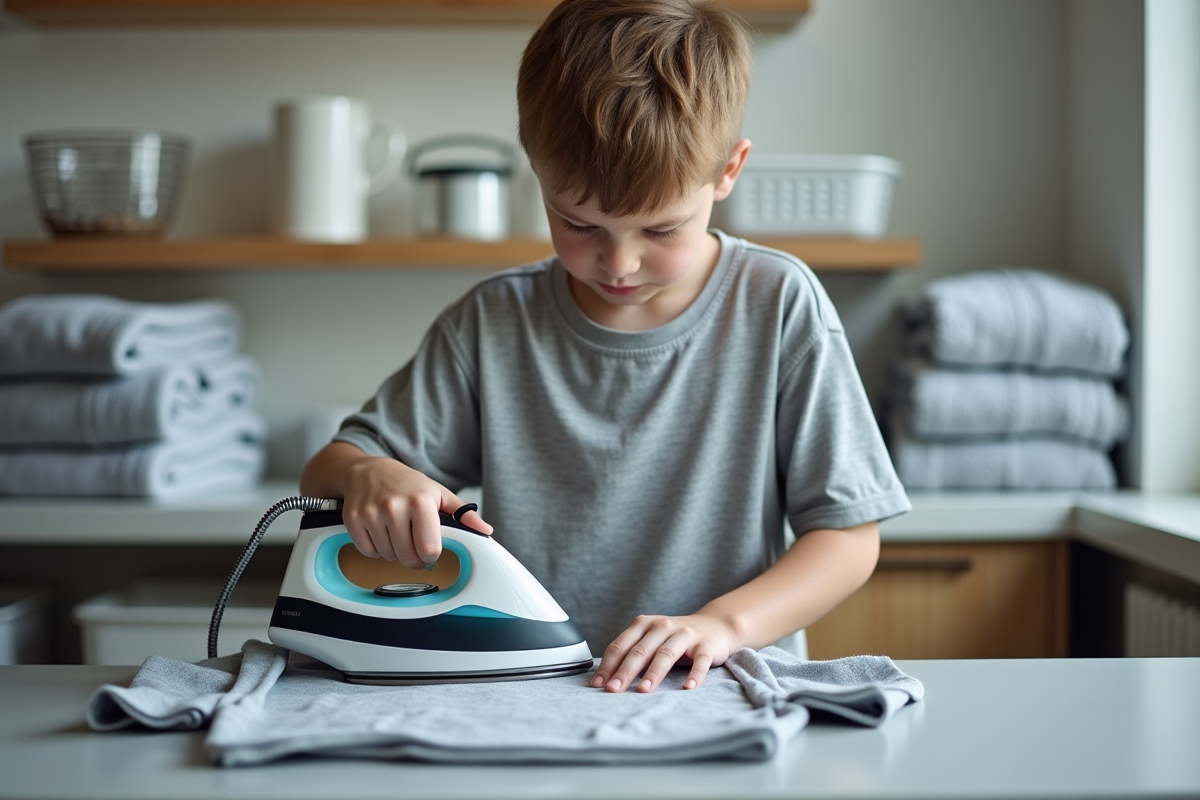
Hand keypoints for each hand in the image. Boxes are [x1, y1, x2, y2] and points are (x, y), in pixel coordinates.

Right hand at [339, 453, 491, 569]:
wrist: (369, 470)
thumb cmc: (407, 484)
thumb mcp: (439, 494)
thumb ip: (463, 515)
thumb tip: (486, 531)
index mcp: (421, 501)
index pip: (429, 549)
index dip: (431, 554)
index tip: (429, 547)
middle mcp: (394, 506)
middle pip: (407, 557)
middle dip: (413, 556)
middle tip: (412, 541)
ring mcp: (371, 513)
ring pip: (388, 556)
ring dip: (393, 551)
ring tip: (396, 532)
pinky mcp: (353, 519)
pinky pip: (368, 552)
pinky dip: (374, 548)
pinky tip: (380, 531)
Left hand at [591, 612, 741, 692]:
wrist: (715, 625)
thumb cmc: (676, 638)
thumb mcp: (652, 640)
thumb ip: (633, 653)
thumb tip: (607, 679)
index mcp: (644, 624)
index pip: (621, 645)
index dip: (608, 665)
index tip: (598, 684)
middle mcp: (663, 626)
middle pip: (640, 650)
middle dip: (625, 671)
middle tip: (614, 690)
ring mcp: (685, 634)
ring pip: (666, 654)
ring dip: (653, 673)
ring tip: (643, 690)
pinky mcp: (706, 645)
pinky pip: (700, 660)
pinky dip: (694, 674)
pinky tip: (688, 687)